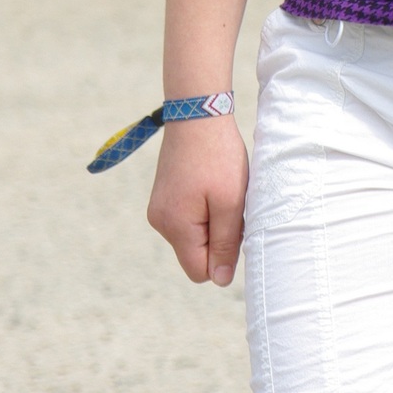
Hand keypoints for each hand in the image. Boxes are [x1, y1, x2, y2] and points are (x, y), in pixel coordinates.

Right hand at [146, 116, 248, 285]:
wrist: (198, 112)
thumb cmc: (218, 156)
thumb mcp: (231, 202)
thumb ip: (225, 244)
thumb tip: (219, 280)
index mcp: (175, 227)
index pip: (199, 271)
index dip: (222, 256)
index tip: (233, 225)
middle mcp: (160, 222)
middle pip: (196, 254)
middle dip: (217, 236)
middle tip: (229, 202)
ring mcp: (159, 209)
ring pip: (193, 236)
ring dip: (212, 220)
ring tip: (220, 189)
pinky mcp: (163, 196)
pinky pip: (187, 219)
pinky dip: (203, 208)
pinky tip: (210, 183)